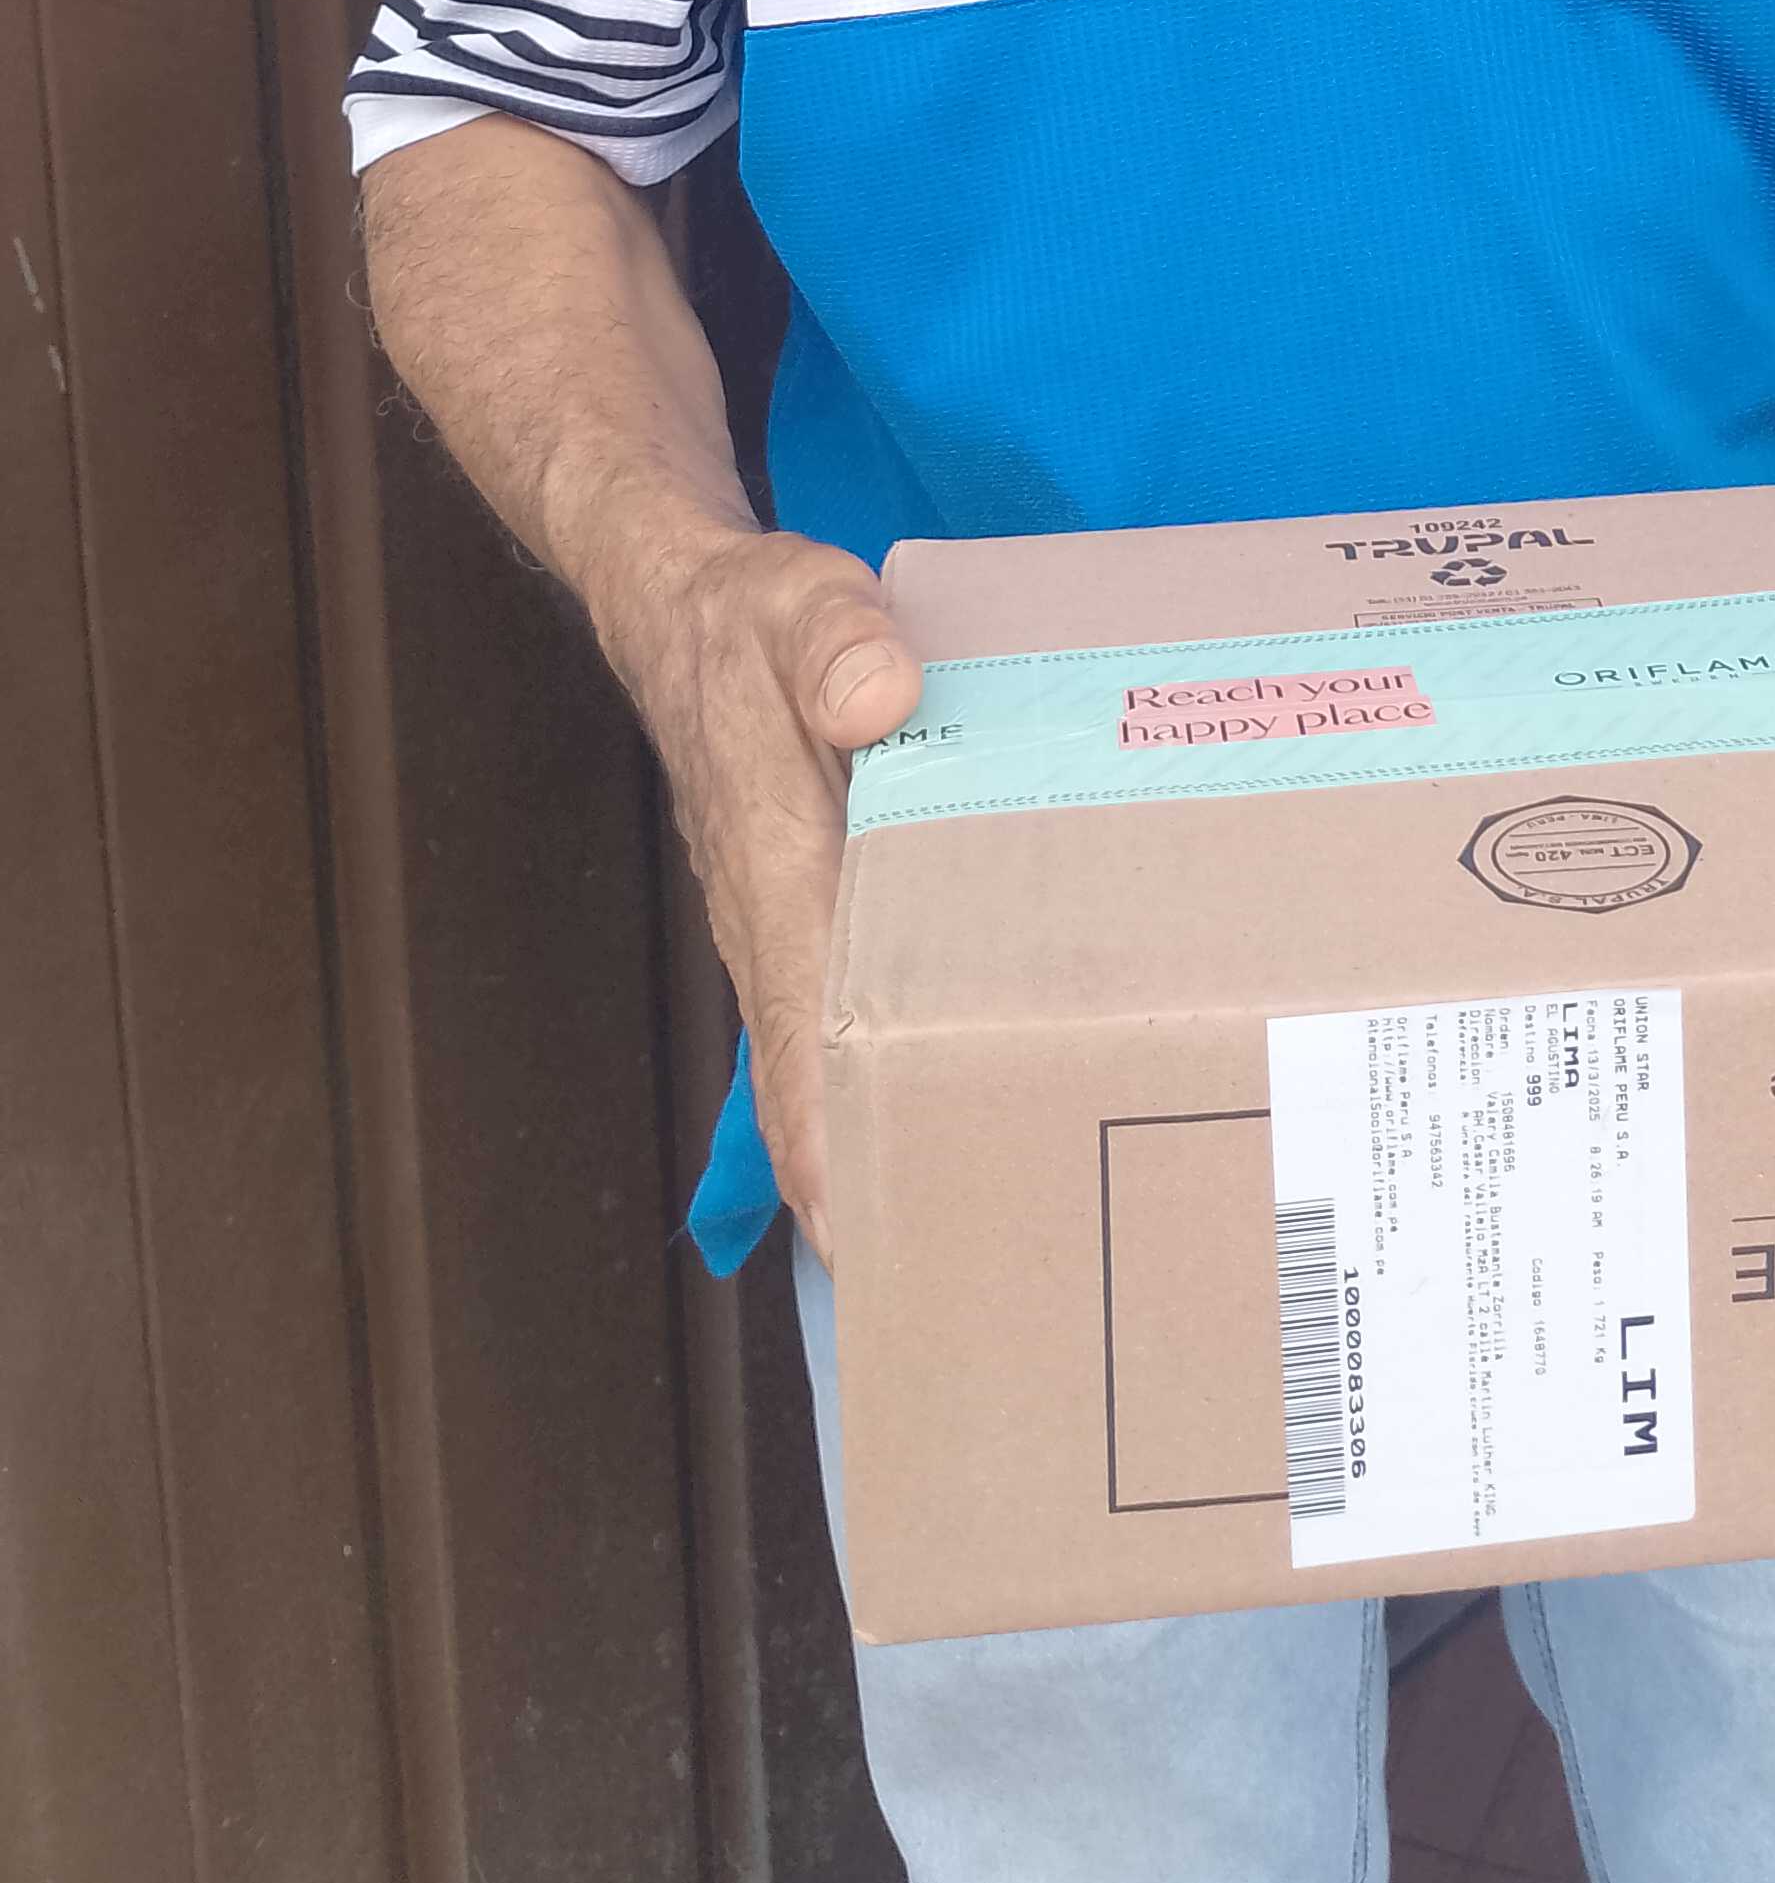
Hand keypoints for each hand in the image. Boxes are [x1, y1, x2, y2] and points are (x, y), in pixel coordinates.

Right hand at [613, 528, 922, 1262]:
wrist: (683, 616)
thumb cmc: (746, 622)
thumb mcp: (796, 601)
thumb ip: (835, 639)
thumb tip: (878, 694)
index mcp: (776, 869)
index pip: (800, 1034)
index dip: (828, 1144)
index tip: (870, 1244)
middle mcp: (777, 926)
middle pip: (819, 1087)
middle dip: (875, 1190)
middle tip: (968, 1281)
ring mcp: (794, 929)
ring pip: (837, 1063)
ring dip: (888, 1144)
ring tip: (982, 1234)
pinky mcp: (818, 909)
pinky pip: (853, 1011)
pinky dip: (892, 1073)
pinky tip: (956, 1109)